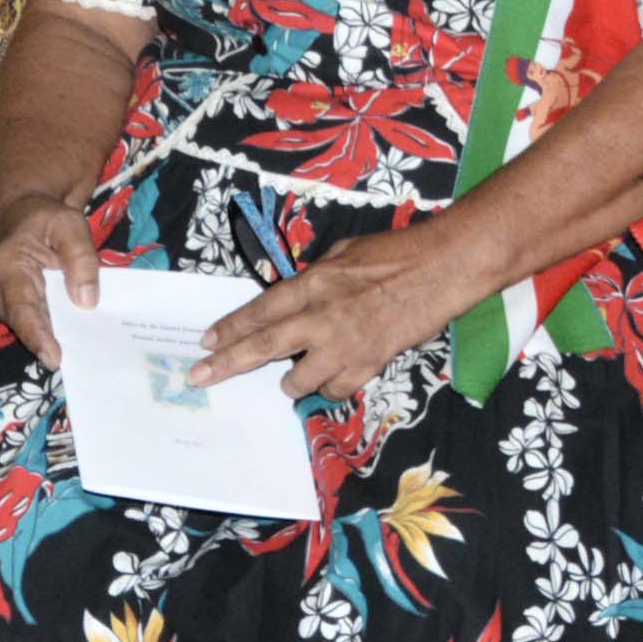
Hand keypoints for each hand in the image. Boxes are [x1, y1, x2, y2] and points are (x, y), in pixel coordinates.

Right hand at [0, 189, 102, 375]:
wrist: (24, 215)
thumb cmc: (47, 219)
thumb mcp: (70, 225)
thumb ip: (80, 259)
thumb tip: (85, 302)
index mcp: (10, 265)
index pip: (24, 307)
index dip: (38, 335)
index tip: (54, 358)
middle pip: (24, 324)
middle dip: (46, 346)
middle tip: (74, 366)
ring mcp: (3, 300)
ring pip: (27, 327)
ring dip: (50, 341)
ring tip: (79, 357)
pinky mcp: (13, 306)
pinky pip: (32, 323)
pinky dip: (51, 333)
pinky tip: (74, 342)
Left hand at [182, 212, 483, 401]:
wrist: (443, 268)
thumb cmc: (397, 252)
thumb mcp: (345, 253)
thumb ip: (316, 278)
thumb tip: (298, 295)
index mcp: (313, 283)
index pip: (261, 310)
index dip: (231, 327)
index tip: (207, 341)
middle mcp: (321, 316)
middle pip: (263, 346)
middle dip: (227, 363)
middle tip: (200, 376)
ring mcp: (344, 344)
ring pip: (297, 379)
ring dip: (290, 382)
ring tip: (291, 380)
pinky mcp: (369, 363)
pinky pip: (337, 389)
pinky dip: (332, 386)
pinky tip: (335, 378)